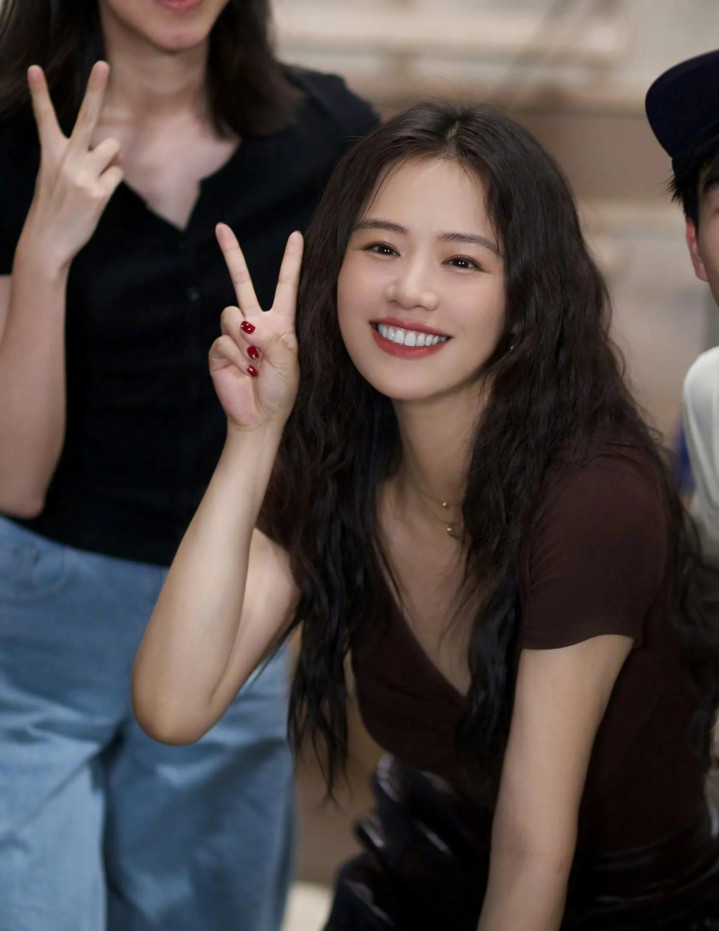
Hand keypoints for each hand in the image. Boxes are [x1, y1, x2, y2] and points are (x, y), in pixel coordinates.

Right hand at [24, 61, 122, 269]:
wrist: (47, 241)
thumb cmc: (54, 207)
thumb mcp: (55, 177)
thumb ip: (81, 158)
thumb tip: (115, 150)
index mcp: (50, 153)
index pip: (44, 118)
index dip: (39, 93)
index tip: (34, 68)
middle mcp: (66, 160)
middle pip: (86, 119)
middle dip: (95, 90)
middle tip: (103, 64)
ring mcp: (82, 176)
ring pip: (112, 148)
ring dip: (110, 160)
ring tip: (93, 179)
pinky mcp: (98, 194)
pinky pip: (117, 175)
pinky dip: (111, 182)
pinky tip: (97, 196)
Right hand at [210, 224, 302, 431]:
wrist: (259, 416)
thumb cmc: (281, 391)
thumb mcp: (290, 363)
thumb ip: (274, 339)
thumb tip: (249, 325)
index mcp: (281, 323)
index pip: (286, 285)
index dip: (291, 261)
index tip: (297, 236)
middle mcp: (257, 324)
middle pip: (242, 282)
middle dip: (231, 255)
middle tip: (221, 227)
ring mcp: (236, 335)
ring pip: (231, 315)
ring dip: (245, 341)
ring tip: (255, 363)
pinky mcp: (220, 349)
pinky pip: (223, 340)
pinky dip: (235, 356)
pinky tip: (243, 371)